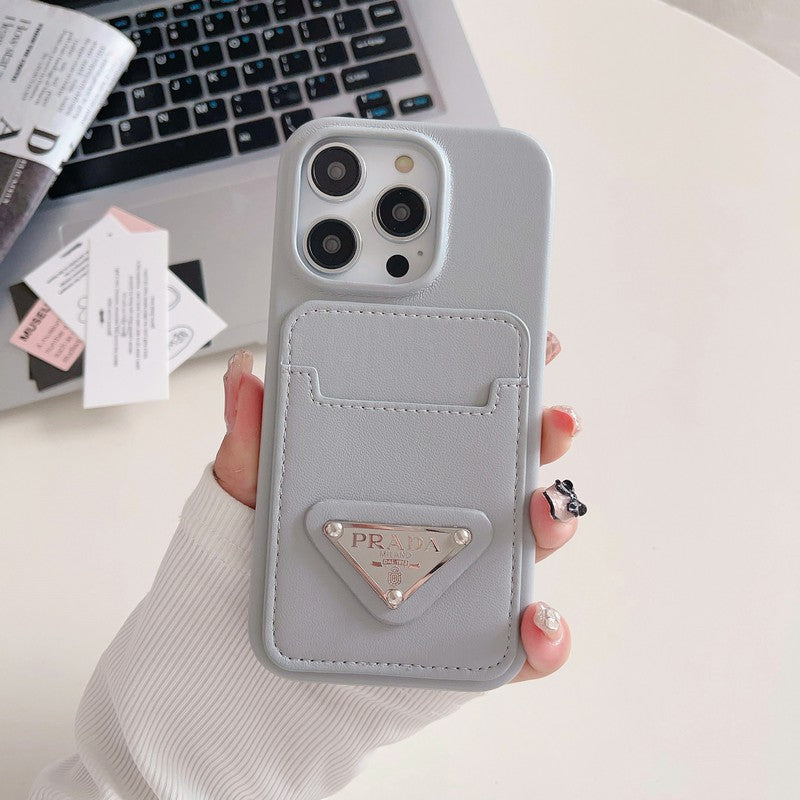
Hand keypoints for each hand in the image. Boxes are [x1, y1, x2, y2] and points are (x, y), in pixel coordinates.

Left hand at [214, 332, 582, 683]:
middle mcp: (445, 515)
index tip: (539, 342)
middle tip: (554, 419)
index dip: (510, 376)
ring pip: (532, 542)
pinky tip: (535, 622)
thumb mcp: (251, 501)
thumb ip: (252, 442)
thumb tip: (247, 371)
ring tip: (542, 510)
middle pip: (515, 466)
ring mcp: (464, 577)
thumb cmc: (260, 575)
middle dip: (548, 436)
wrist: (252, 675)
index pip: (469, 413)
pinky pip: (525, 644)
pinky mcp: (470, 641)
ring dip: (555, 521)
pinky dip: (547, 635)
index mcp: (406, 470)